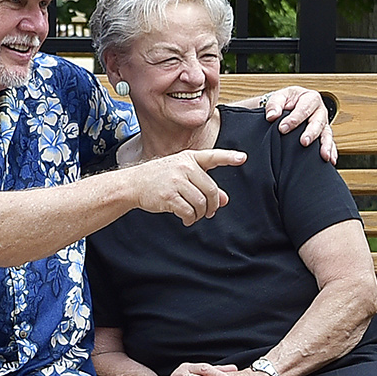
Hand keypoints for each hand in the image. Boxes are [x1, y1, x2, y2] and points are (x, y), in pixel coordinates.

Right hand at [120, 149, 246, 224]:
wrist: (133, 184)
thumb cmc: (159, 178)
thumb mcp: (182, 176)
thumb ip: (204, 185)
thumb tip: (224, 200)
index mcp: (189, 158)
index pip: (212, 156)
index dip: (229, 157)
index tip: (243, 158)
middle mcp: (184, 167)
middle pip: (211, 190)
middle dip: (212, 205)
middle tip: (209, 212)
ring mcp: (176, 181)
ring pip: (201, 203)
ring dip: (200, 214)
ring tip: (194, 215)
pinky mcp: (169, 196)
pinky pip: (189, 212)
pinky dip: (190, 219)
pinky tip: (186, 219)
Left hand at [260, 86, 338, 162]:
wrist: (287, 107)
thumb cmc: (285, 102)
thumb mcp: (278, 98)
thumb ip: (274, 105)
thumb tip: (271, 116)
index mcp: (310, 98)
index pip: (304, 108)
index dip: (294, 119)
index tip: (282, 129)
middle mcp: (319, 110)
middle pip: (318, 121)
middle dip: (312, 132)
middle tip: (304, 142)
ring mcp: (323, 123)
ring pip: (327, 133)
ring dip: (326, 144)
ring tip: (324, 155)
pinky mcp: (324, 134)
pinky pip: (330, 143)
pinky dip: (331, 151)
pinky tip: (331, 160)